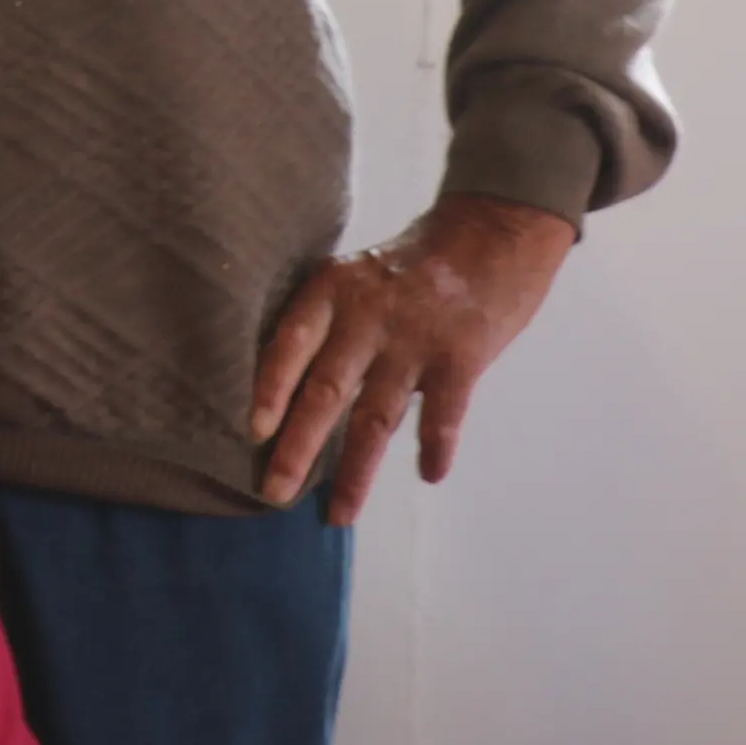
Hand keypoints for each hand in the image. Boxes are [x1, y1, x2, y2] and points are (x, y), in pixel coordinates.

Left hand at [250, 192, 574, 523]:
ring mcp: (416, 338)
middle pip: (326, 391)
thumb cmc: (411, 263)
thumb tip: (285, 390)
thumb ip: (327, 324)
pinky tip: (429, 474)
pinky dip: (436, 446)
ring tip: (339, 514)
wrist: (492, 229)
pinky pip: (444, 412)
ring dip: (356, 471)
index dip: (270, 388)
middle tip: (274, 494)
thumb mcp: (355, 275)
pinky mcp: (463, 355)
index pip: (290, 343)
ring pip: (378, 416)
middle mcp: (368, 315)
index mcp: (332, 291)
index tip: (253, 432)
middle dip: (298, 448)